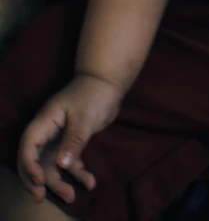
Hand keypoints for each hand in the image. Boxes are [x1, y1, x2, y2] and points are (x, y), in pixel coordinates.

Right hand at [17, 74, 122, 204]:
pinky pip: (69, 161)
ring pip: (52, 164)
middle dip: (38, 180)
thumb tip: (61, 165)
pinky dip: (77, 172)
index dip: (29, 165)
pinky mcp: (71, 141)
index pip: (28, 146)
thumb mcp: (85, 117)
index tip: (39, 181)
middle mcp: (48, 131)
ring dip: (59, 181)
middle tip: (42, 197)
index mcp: (46, 121)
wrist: (108, 83)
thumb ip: (74, 140)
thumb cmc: (93, 94)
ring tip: (71, 197)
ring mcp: (58, 137)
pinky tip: (88, 181)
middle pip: (36, 160)